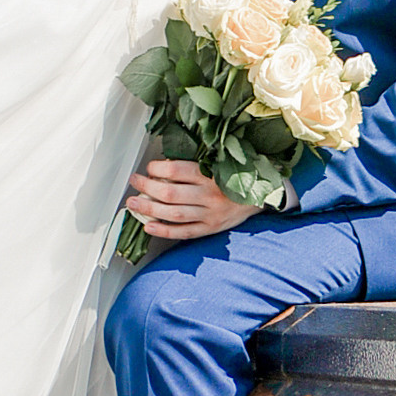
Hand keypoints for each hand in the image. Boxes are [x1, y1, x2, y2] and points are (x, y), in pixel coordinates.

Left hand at [124, 158, 256, 249]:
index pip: (177, 170)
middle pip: (171, 193)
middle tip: (134, 182)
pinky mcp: (210, 228)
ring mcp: (210, 214)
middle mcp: (210, 195)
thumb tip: (163, 165)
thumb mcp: (219, 163)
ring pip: (174, 213)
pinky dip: (164, 230)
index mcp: (212, 174)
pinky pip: (184, 232)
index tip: (149, 167)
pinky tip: (148, 226)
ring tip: (133, 204)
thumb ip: (195, 164)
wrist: (262, 195)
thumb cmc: (236, 177)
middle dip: (147, 187)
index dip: (158, 168)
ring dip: (149, 208)